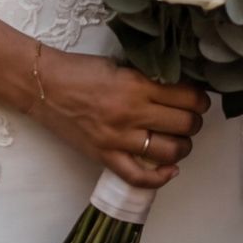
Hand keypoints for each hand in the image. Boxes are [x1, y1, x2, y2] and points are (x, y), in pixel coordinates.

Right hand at [30, 47, 207, 190]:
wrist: (42, 85)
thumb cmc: (78, 70)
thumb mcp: (119, 65)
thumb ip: (146, 78)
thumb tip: (177, 89)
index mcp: (136, 84)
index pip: (185, 97)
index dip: (200, 100)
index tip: (200, 100)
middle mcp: (130, 112)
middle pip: (183, 124)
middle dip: (194, 122)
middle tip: (192, 118)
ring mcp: (117, 138)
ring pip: (168, 151)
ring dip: (183, 147)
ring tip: (181, 140)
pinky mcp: (104, 156)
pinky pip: (138, 177)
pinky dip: (159, 178)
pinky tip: (170, 170)